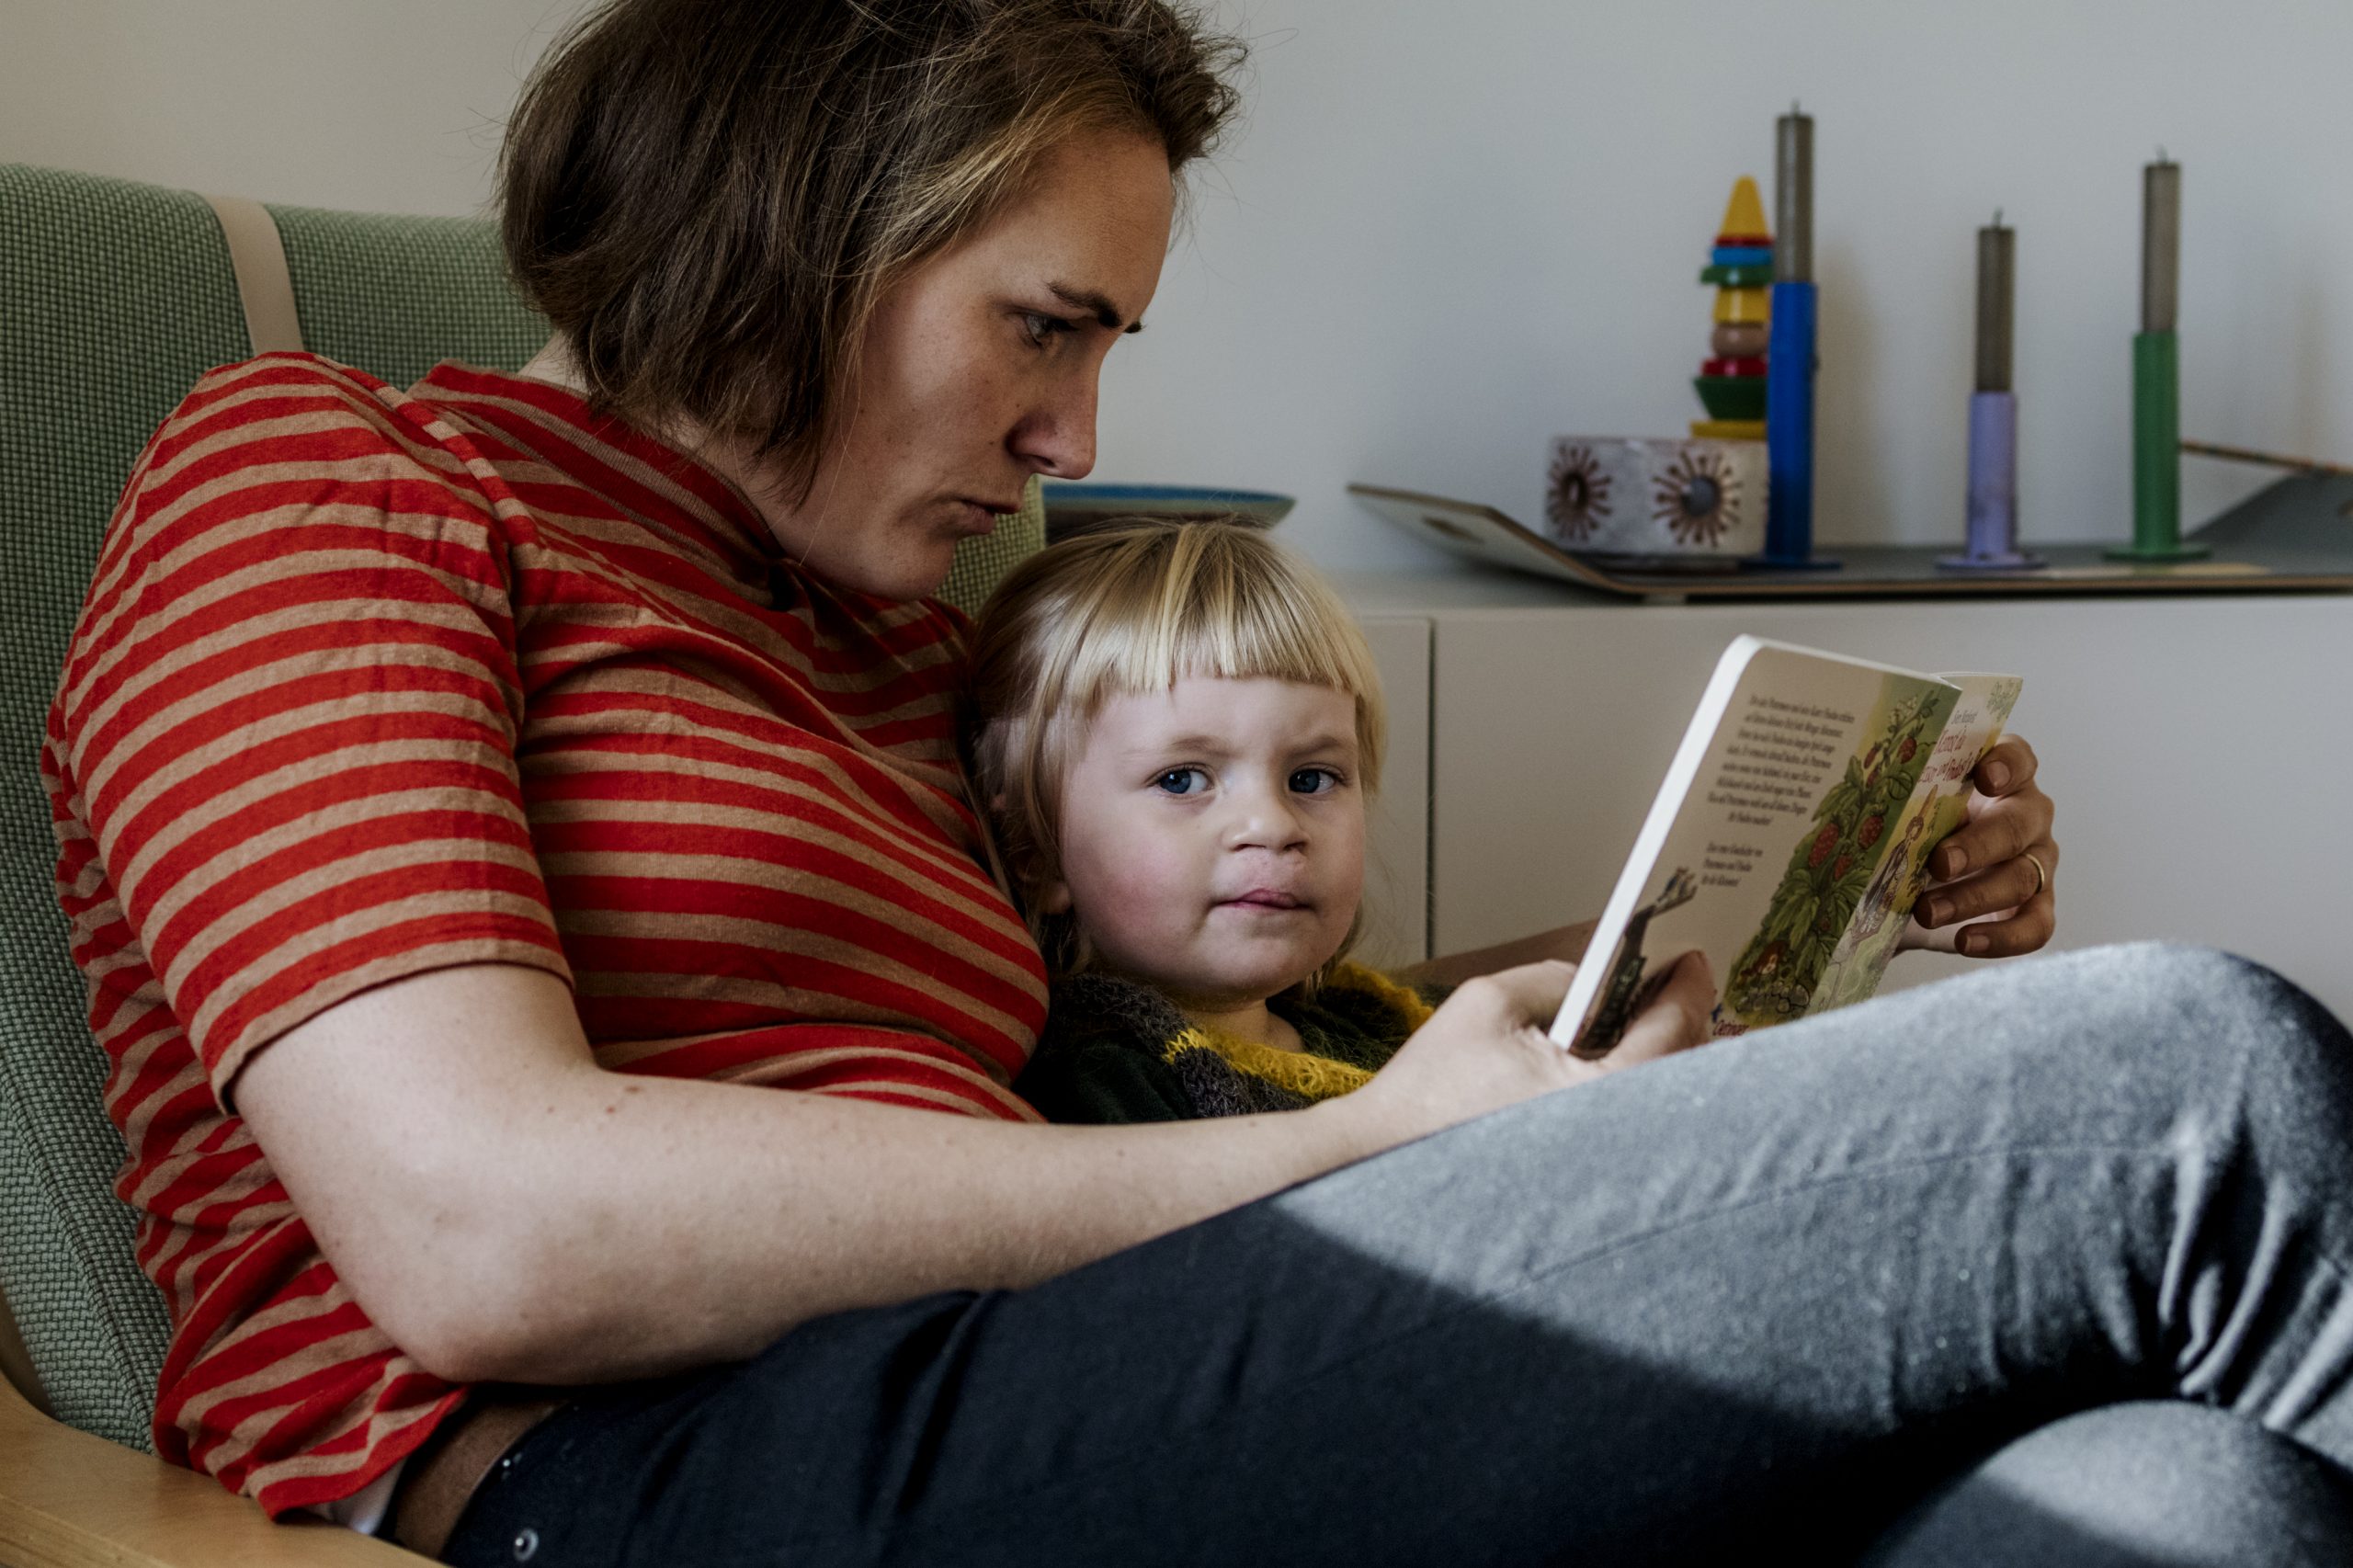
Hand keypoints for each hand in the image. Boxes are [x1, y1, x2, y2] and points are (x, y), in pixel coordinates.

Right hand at [1345, 952, 1714, 1145]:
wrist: (1386, 1157)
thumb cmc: (1433, 1087)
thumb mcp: (1490, 1001)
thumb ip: (1555, 978)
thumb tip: (1595, 978)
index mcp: (1603, 1091)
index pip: (1672, 1029)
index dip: (1688, 985)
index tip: (1693, 957)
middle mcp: (1614, 1135)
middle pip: (1678, 1067)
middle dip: (1680, 1017)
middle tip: (1675, 980)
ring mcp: (1600, 1160)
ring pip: (1653, 1098)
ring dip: (1654, 1053)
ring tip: (1644, 1015)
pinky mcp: (1578, 1174)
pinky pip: (1622, 1121)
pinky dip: (1625, 1084)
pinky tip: (1605, 1061)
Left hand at [1902, 734, 2057, 957]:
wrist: (1925, 886)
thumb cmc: (1918, 834)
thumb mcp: (1908, 816)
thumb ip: (1897, 807)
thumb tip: (1845, 816)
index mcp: (2002, 778)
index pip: (2018, 759)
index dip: (2006, 764)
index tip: (1984, 777)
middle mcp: (2028, 814)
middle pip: (2016, 825)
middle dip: (1977, 846)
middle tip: (1939, 863)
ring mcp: (2037, 860)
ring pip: (2022, 877)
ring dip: (1973, 897)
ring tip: (1927, 912)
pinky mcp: (2038, 904)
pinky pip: (2036, 925)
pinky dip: (2002, 938)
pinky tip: (1964, 941)